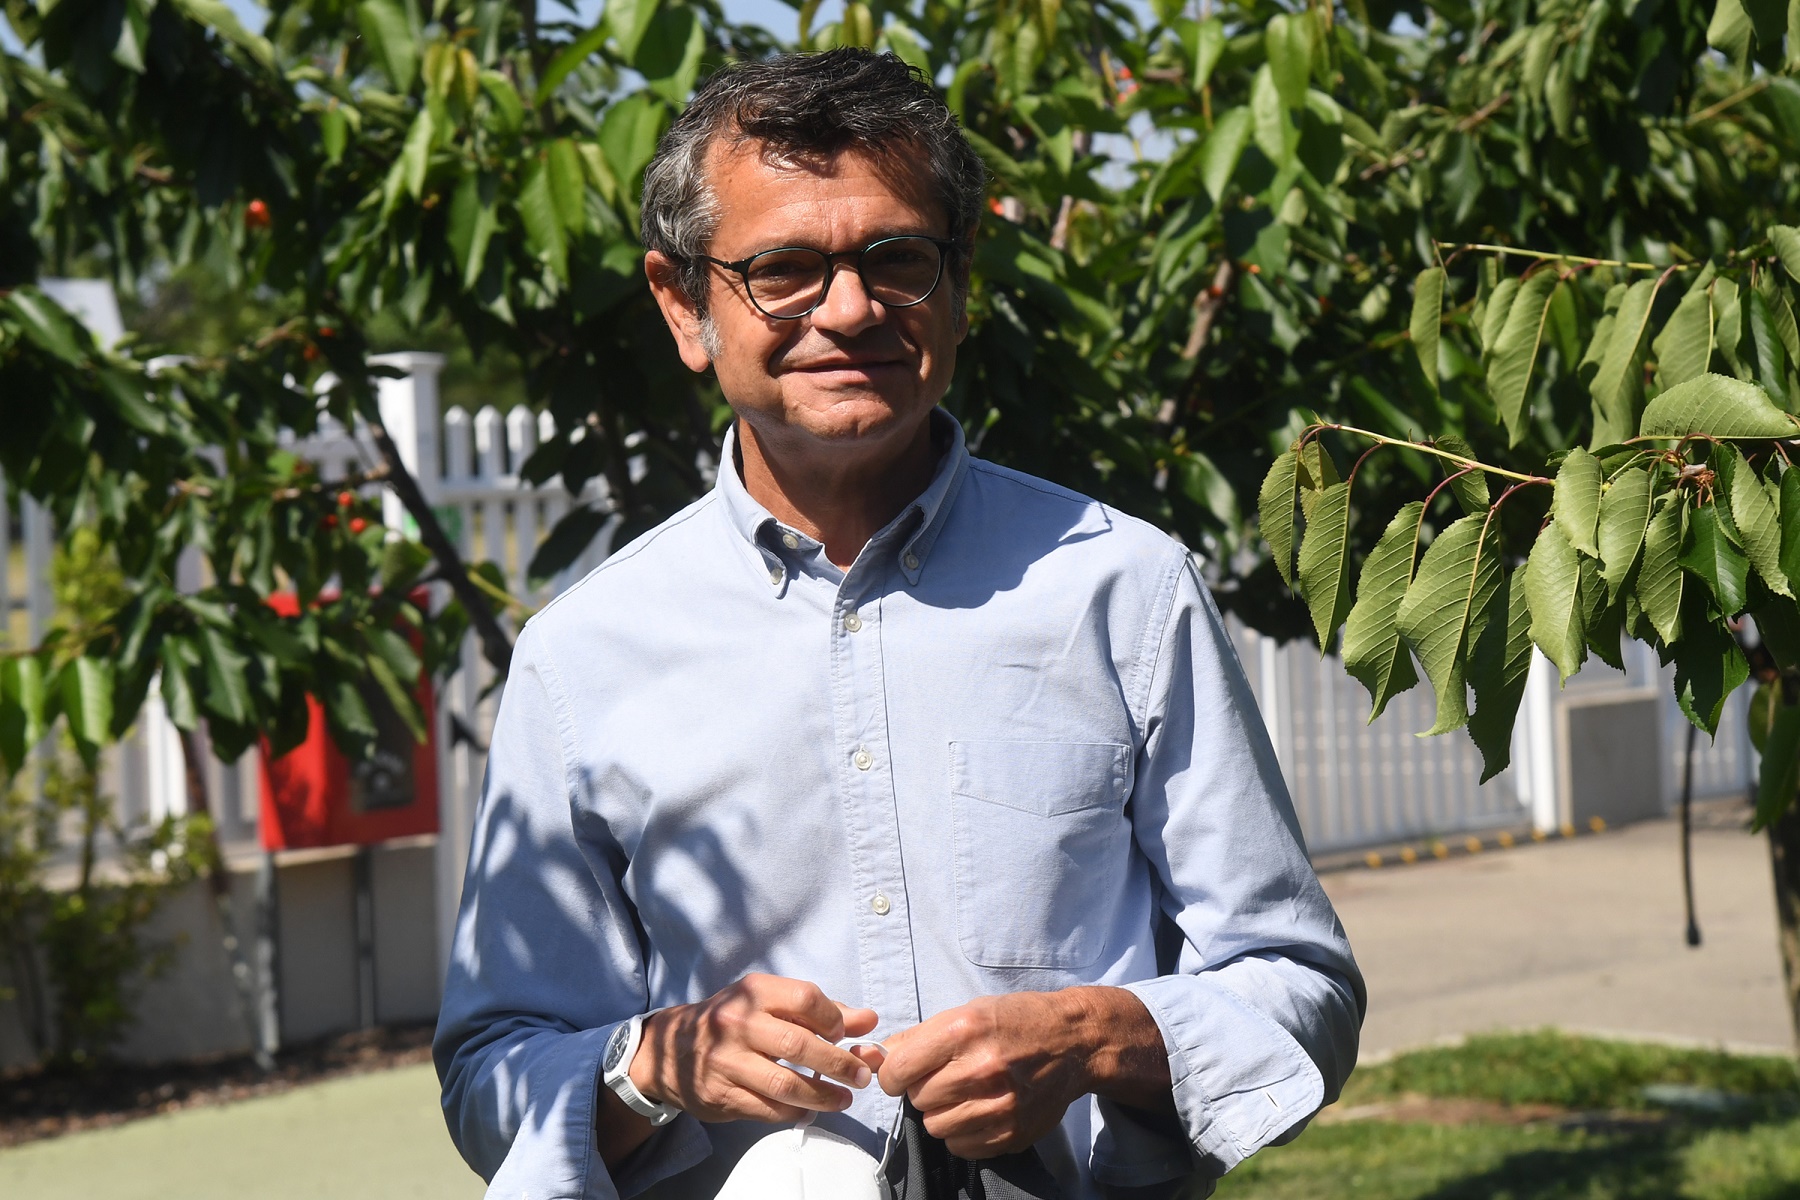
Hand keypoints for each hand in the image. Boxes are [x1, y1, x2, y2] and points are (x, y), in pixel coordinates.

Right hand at [632, 973, 879, 1123]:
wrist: (670, 1047)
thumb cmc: (732, 1019)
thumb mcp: (767, 1002)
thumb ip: (819, 1011)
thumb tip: (869, 1020)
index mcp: (754, 992)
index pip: (805, 998)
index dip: (833, 1018)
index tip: (845, 1034)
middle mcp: (738, 1024)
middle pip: (798, 1045)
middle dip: (838, 1064)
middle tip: (860, 1076)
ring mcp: (727, 1061)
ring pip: (784, 1084)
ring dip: (822, 1096)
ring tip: (843, 1100)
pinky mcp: (720, 1094)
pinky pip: (766, 1109)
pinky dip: (794, 1114)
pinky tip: (810, 1111)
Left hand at [873, 988, 1171, 1158]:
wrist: (1073, 1042)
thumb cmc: (1015, 1021)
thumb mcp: (966, 1012)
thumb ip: (918, 1037)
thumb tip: (876, 1058)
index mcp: (963, 1031)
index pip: (898, 1071)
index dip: (893, 1074)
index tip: (902, 1073)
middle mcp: (980, 1069)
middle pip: (917, 1099)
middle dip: (923, 1089)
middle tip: (944, 1077)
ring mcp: (999, 1106)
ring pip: (936, 1126)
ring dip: (942, 1112)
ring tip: (964, 1093)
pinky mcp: (1011, 1132)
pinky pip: (962, 1145)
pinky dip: (963, 1132)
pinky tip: (979, 1109)